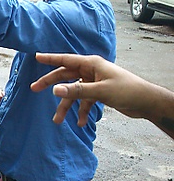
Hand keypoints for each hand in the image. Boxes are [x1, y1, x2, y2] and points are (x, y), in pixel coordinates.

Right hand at [31, 53, 148, 125]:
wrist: (147, 102)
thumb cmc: (128, 91)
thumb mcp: (100, 91)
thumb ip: (77, 91)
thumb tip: (55, 91)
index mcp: (91, 64)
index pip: (66, 60)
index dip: (50, 59)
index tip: (36, 57)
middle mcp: (91, 71)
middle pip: (65, 76)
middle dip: (51, 84)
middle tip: (34, 89)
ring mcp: (94, 83)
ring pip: (74, 93)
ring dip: (66, 107)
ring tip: (57, 121)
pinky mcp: (99, 94)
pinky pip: (84, 102)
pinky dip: (82, 112)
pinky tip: (82, 123)